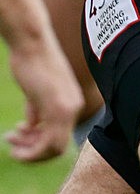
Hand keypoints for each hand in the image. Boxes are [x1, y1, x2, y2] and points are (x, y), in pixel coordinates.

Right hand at [5, 30, 82, 161]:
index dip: (38, 141)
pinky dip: (30, 152)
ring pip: (53, 149)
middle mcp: (75, 106)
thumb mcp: (37, 89)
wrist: (32, 41)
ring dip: (29, 152)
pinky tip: (14, 143)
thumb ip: (38, 108)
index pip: (61, 134)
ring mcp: (67, 108)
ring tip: (10, 139)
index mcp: (73, 100)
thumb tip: (32, 126)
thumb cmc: (31, 60)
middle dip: (33, 150)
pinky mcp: (56, 108)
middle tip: (12, 140)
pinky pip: (46, 145)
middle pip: (57, 146)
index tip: (19, 131)